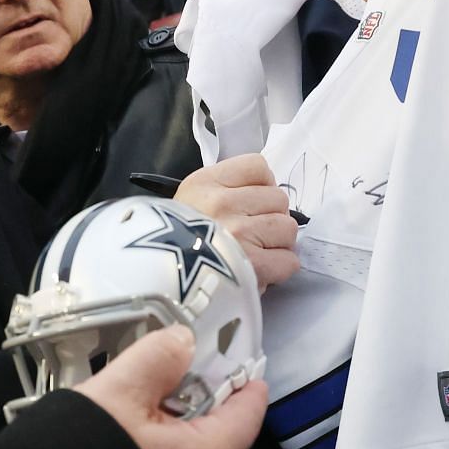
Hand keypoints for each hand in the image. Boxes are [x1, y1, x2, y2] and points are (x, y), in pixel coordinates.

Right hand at [74, 326, 265, 448]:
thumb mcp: (119, 390)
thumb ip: (158, 358)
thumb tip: (183, 342)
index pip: (245, 418)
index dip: (247, 387)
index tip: (247, 366)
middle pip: (216, 436)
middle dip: (202, 400)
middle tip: (184, 367)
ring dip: (174, 424)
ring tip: (147, 394)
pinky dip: (157, 448)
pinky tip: (130, 429)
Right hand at [173, 154, 299, 287]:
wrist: (160, 282)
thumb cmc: (176, 242)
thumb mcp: (191, 201)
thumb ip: (227, 191)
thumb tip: (268, 195)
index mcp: (205, 183)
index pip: (258, 167)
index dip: (262, 186)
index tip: (250, 202)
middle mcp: (222, 204)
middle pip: (279, 198)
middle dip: (271, 216)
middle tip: (254, 233)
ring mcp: (238, 234)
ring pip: (288, 228)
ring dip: (278, 243)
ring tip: (257, 253)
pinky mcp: (251, 266)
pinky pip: (289, 261)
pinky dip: (280, 268)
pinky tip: (261, 271)